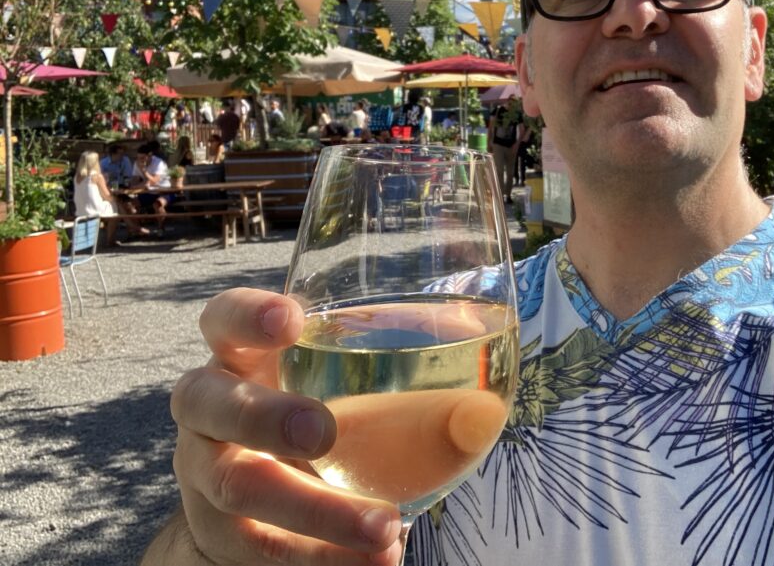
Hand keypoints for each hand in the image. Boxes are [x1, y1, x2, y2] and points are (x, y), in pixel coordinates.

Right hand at [159, 288, 403, 564]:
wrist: (245, 504)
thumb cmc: (312, 415)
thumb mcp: (338, 386)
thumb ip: (402, 383)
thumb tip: (482, 413)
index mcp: (241, 356)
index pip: (223, 319)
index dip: (246, 315)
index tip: (291, 318)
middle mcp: (210, 412)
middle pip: (210, 404)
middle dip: (265, 416)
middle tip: (323, 432)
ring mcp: (207, 475)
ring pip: (239, 489)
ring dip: (315, 512)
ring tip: (385, 529)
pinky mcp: (223, 536)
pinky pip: (263, 552)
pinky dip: (324, 560)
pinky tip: (379, 561)